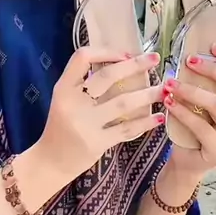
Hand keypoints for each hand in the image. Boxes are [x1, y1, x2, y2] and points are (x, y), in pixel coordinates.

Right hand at [38, 47, 164, 181]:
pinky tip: (159, 117)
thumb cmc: (61, 125)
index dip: (105, 52)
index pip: (82, 58)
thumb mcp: (64, 99)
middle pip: (107, 77)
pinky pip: (126, 130)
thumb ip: (83, 83)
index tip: (125, 53)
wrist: (50, 162)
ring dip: (147, 94)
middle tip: (155, 58)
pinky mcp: (97, 143)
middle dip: (135, 65)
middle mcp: (73, 103)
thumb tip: (119, 61)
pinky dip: (145, 122)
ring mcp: (85, 124)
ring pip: (123, 103)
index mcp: (63, 88)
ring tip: (165, 89)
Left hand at [163, 44, 215, 177]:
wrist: (187, 163)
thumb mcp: (204, 104)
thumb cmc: (195, 128)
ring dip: (192, 90)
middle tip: (189, 61)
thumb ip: (205, 85)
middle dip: (214, 69)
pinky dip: (182, 111)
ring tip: (170, 83)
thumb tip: (190, 54)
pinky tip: (169, 102)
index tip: (214, 46)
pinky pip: (201, 126)